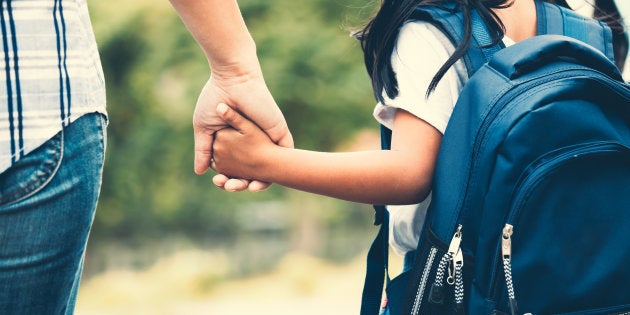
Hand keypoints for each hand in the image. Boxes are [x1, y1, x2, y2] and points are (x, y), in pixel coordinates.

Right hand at [193, 65, 292, 190]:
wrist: (234, 80)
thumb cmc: (215, 100)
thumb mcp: (205, 129)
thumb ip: (203, 150)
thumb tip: (199, 172)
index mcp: (235, 142)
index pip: (233, 167)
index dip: (227, 178)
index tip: (219, 182)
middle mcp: (252, 143)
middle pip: (250, 172)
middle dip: (240, 184)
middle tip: (229, 187)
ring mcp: (266, 140)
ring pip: (268, 170)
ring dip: (258, 183)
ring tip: (246, 188)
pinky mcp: (279, 135)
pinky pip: (284, 159)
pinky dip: (277, 173)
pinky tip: (264, 182)